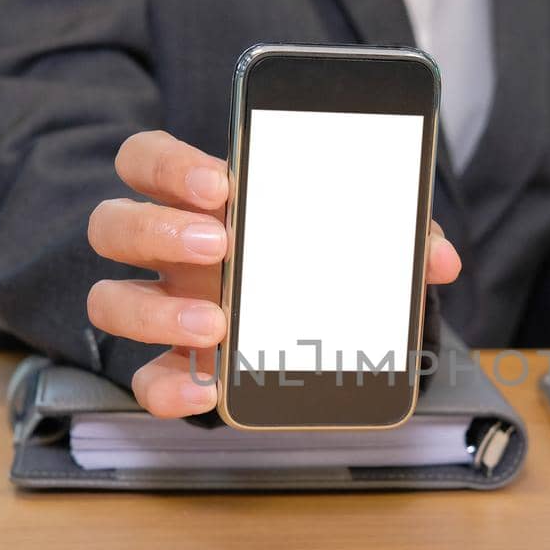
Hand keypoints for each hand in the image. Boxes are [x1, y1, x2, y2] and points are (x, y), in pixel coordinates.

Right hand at [87, 130, 462, 417]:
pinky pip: (144, 382)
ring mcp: (165, 310)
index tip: (219, 183)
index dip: (167, 165)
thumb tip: (441, 258)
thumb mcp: (362, 237)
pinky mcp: (176, 368)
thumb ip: (398, 235)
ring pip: (108, 301)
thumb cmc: (324, 259)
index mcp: (200, 201)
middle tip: (220, 242)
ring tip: (219, 325)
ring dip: (154, 312)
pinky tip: (208, 391)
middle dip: (156, 229)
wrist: (327, 329)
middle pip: (112, 224)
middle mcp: (168, 252)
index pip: (146, 159)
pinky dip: (167, 389)